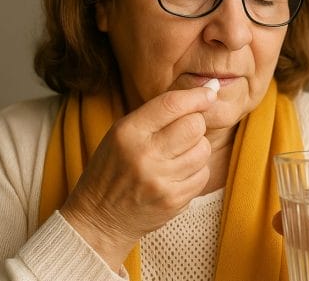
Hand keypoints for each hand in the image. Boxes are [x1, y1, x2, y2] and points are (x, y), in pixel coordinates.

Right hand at [60, 87, 215, 268]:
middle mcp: (144, 155)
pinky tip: (177, 175)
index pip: (172, 104)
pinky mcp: (172, 200)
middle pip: (194, 125)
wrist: (99, 217)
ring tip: (177, 156)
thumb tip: (209, 91)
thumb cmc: (113, 168)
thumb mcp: (121, 134)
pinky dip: (195, 172)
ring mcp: (159, 180)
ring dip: (196, 149)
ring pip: (203, 150)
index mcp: (128, 132)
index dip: (197, 96)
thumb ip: (157, 114)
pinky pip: (202, 175)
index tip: (209, 93)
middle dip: (195, 124)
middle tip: (183, 133)